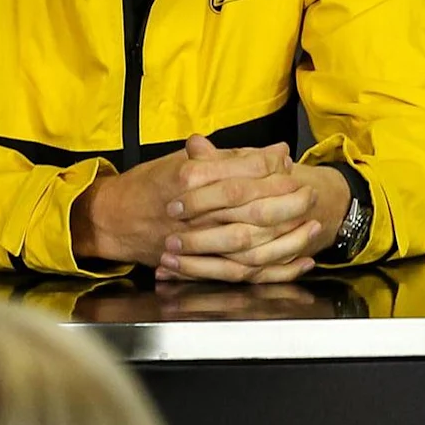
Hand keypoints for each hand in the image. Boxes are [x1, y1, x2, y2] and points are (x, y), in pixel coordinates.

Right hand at [71, 137, 346, 282]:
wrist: (112, 219)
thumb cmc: (151, 185)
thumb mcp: (184, 160)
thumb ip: (230, 158)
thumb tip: (277, 152)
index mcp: (188, 179)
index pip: (241, 176)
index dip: (271, 172)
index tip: (294, 167)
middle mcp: (192, 212)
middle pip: (249, 210)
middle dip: (286, 203)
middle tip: (310, 195)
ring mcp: (193, 243)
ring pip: (247, 245)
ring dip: (285, 238)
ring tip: (313, 227)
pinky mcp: (196, 265)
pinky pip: (240, 272)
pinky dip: (273, 270)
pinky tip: (300, 263)